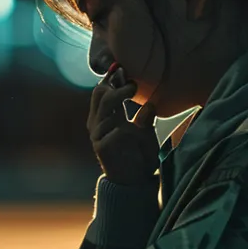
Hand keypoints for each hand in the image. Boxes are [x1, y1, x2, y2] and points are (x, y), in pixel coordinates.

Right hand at [86, 67, 158, 187]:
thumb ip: (145, 117)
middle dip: (116, 85)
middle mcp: (99, 122)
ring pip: (105, 106)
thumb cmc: (140, 154)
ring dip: (120, 96)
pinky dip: (124, 127)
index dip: (111, 78)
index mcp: (107, 116)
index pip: (103, 91)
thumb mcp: (146, 132)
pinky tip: (130, 130)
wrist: (134, 181)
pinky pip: (113, 131)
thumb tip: (149, 103)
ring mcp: (98, 134)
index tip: (122, 68)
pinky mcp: (102, 147)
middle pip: (99, 93)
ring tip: (133, 91)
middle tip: (133, 84)